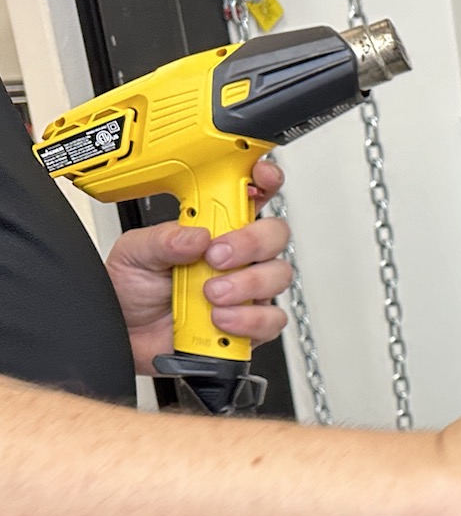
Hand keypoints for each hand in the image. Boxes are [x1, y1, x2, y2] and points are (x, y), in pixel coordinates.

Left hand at [104, 157, 291, 373]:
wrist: (127, 338)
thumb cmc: (132, 294)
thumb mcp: (133, 254)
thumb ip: (163, 239)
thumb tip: (196, 235)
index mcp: (212, 229)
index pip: (250, 197)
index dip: (264, 181)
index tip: (260, 177)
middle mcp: (236, 257)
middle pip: (275, 235)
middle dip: (252, 242)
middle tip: (217, 256)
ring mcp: (246, 290)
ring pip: (278, 276)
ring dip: (247, 284)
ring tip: (211, 294)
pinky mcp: (250, 323)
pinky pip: (271, 319)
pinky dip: (247, 319)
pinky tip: (220, 318)